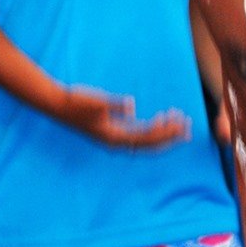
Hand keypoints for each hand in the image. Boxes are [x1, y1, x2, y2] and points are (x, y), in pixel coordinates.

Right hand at [50, 86, 189, 148]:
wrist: (57, 104)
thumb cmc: (76, 102)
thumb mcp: (96, 102)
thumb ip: (115, 105)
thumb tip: (131, 106)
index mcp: (115, 137)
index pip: (148, 139)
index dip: (166, 133)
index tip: (182, 125)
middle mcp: (116, 141)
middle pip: (150, 144)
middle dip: (170, 136)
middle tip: (188, 127)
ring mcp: (114, 137)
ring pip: (145, 140)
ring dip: (162, 133)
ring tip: (178, 122)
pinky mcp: (111, 130)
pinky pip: (137, 134)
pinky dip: (150, 128)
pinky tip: (157, 119)